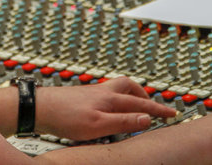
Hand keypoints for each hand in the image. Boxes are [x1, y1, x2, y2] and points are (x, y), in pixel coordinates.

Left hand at [34, 76, 175, 140]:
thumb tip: (147, 118)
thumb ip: (124, 121)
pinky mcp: (82, 97)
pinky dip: (114, 100)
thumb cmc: (65, 116)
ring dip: (128, 95)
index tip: (172, 113)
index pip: (141, 102)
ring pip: (116, 88)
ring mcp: (92, 92)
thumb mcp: (99, 126)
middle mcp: (103, 91)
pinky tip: (108, 110)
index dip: (158, 109)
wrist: (39, 107)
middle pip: (129, 86)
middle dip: (143, 94)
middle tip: (152, 105)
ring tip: (132, 107)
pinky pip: (106, 94)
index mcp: (110, 98)